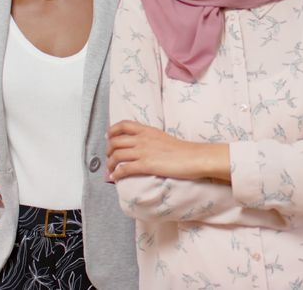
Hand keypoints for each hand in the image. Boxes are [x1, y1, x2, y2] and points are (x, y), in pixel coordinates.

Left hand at [107, 120, 228, 181]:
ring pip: (116, 155)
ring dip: (110, 164)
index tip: (108, 137)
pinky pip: (124, 169)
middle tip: (109, 157)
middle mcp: (142, 139)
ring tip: (110, 170)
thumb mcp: (163, 137)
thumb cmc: (183, 150)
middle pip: (115, 141)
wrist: (194, 157)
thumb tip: (143, 145)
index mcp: (147, 130)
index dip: (112, 130)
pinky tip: (115, 178)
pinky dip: (116, 174)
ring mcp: (143, 152)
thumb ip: (151, 138)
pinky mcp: (146, 165)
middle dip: (108, 150)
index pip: (123, 125)